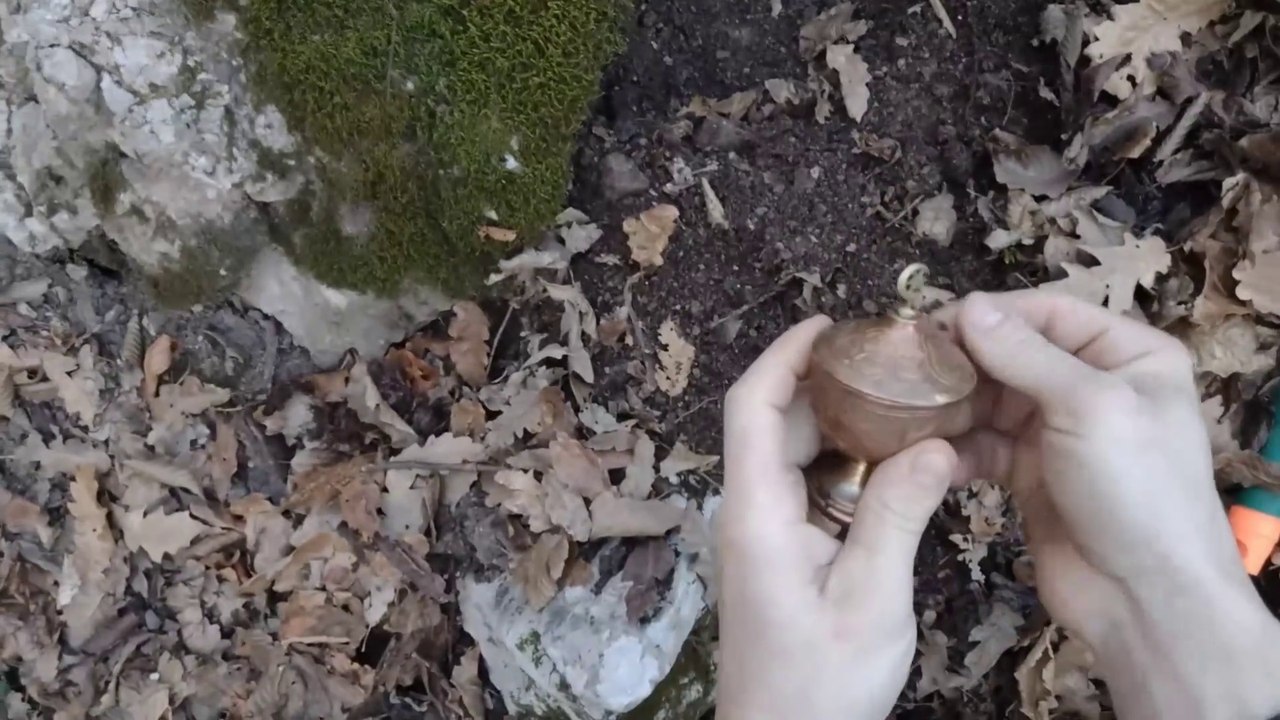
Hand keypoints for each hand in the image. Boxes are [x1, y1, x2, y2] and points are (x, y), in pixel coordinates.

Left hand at [717, 316, 964, 719]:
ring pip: (798, 455)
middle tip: (897, 361)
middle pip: (779, 422)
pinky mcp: (783, 552)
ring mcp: (765, 533)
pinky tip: (899, 463)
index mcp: (757, 512)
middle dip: (829, 383)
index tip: (830, 324)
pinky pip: (812, 489)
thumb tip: (937, 444)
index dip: (784, 355)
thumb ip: (898, 516)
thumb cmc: (819, 683)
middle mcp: (751, 511)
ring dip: (845, 425)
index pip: (753, 407)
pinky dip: (850, 467)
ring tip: (908, 400)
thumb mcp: (871, 600)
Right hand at [938, 290, 1279, 719]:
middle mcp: (1094, 386)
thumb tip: (968, 306)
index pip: (1049, 313)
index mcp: (1128, 356)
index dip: (991, 314)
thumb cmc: (1134, 488)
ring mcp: (1059, 432)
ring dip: (951, 405)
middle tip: (904, 366)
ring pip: (992, 401)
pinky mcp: (1030, 474)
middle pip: (1013, 354)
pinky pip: (983, 446)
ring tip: (904, 407)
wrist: (1144, 598)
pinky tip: (921, 451)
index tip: (930, 324)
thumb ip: (1024, 354)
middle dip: (963, 361)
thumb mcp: (1087, 407)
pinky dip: (955, 447)